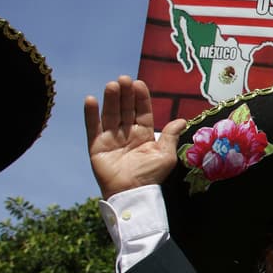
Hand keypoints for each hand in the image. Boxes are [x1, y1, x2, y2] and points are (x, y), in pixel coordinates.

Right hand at [84, 76, 186, 197]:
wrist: (132, 192)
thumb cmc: (151, 176)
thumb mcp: (165, 155)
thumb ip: (170, 136)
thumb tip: (181, 120)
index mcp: (144, 134)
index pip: (142, 111)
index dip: (140, 98)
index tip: (138, 84)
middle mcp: (127, 133)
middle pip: (125, 109)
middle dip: (125, 94)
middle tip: (123, 79)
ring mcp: (111, 138)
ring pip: (110, 115)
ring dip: (110, 100)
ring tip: (112, 85)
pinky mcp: (96, 146)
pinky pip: (92, 127)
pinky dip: (90, 114)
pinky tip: (91, 99)